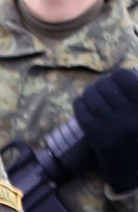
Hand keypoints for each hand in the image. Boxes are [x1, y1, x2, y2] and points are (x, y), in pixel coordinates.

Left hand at [75, 69, 137, 193]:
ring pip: (91, 96)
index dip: (119, 75)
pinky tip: (84, 106)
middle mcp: (131, 115)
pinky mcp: (98, 137)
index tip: (118, 79)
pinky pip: (81, 111)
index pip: (124, 76)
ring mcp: (113, 126)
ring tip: (92, 96)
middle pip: (105, 85)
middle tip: (102, 88)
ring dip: (89, 93)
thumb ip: (137, 96)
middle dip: (101, 84)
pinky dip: (80, 104)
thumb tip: (129, 74)